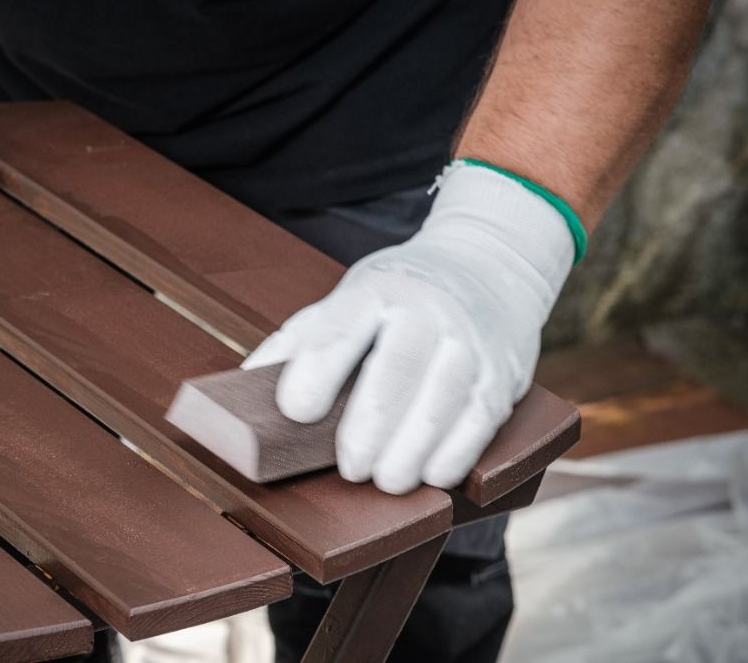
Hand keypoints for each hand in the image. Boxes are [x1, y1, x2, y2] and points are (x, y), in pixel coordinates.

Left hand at [243, 164, 574, 493]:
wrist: (488, 266)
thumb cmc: (398, 298)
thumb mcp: (345, 300)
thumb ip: (298, 342)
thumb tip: (244, 388)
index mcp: (374, 291)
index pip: (340, 328)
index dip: (317, 371)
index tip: (296, 411)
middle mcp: (426, 309)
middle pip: (397, 368)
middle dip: (371, 425)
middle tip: (351, 469)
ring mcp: (470, 340)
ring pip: (445, 396)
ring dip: (414, 447)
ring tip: (387, 481)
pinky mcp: (503, 371)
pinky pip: (482, 418)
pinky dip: (457, 452)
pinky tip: (432, 475)